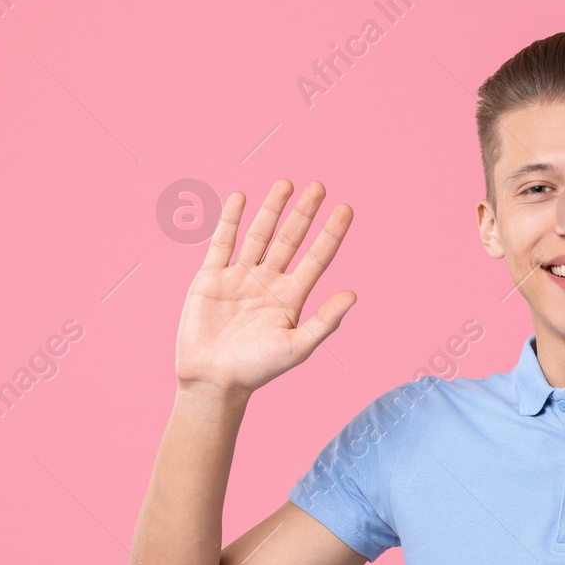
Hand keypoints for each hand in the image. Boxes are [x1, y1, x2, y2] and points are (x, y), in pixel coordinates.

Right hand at [175, 180, 356, 397]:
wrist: (213, 380)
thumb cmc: (258, 369)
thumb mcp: (298, 347)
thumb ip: (325, 321)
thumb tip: (354, 294)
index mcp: (292, 297)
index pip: (318, 257)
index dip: (331, 233)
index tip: (345, 208)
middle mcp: (269, 281)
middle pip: (291, 239)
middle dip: (304, 213)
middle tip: (318, 186)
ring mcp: (240, 277)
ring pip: (259, 235)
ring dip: (272, 210)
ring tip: (286, 184)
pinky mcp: (210, 278)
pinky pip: (222, 243)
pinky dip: (230, 220)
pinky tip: (240, 197)